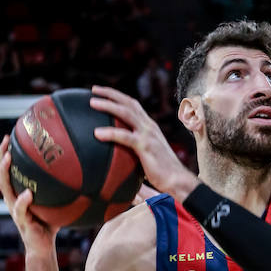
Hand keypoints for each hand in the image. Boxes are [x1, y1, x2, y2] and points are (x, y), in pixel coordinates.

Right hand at [0, 134, 56, 255]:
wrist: (42, 247)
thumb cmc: (49, 224)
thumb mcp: (54, 202)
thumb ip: (60, 189)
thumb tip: (79, 171)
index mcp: (18, 193)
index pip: (8, 170)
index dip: (6, 153)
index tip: (10, 136)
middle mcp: (13, 199)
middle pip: (2, 174)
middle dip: (2, 156)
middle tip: (7, 141)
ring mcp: (15, 210)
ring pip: (6, 189)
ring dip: (6, 172)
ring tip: (9, 159)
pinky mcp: (22, 221)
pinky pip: (20, 209)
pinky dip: (23, 201)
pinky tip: (28, 193)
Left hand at [90, 85, 196, 202]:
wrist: (178, 181)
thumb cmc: (162, 174)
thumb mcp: (146, 157)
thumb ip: (134, 152)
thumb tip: (115, 158)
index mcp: (149, 127)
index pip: (133, 105)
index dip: (118, 97)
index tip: (102, 93)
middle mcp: (149, 126)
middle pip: (128, 103)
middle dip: (110, 93)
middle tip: (93, 90)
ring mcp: (148, 135)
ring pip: (126, 113)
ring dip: (108, 105)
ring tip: (92, 103)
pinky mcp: (146, 146)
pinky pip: (125, 136)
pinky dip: (110, 132)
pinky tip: (96, 133)